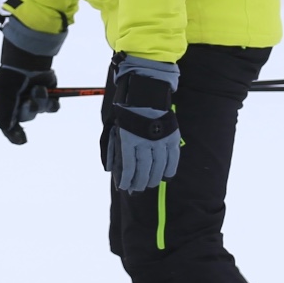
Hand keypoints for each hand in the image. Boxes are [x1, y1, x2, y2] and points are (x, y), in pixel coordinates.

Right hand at [0, 17, 65, 143]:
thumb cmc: (12, 77)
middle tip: (27, 101)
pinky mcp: (49, 93)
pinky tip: (47, 90)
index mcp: (7, 102)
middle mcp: (21, 100)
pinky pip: (53, 106)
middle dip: (28, 111)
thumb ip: (4, 118)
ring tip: (38, 89)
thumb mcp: (3, 97)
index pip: (10, 124)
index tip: (22, 139)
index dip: (15, 133)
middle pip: (28, 117)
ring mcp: (36, 96)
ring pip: (41, 110)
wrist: (28, 59)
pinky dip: (52, 101)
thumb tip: (10, 131)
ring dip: (41, 102)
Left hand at [102, 55, 179, 191]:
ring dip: (154, 178)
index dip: (127, 180)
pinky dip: (169, 169)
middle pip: (144, 169)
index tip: (125, 188)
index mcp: (128, 138)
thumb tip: (111, 168)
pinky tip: (166, 176)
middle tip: (137, 189)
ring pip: (158, 166)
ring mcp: (159, 140)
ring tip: (150, 185)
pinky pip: (172, 158)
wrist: (146, 93)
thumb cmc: (127, 111)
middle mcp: (144, 141)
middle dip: (140, 182)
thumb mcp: (114, 127)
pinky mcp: (171, 136)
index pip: (128, 166)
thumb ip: (112, 147)